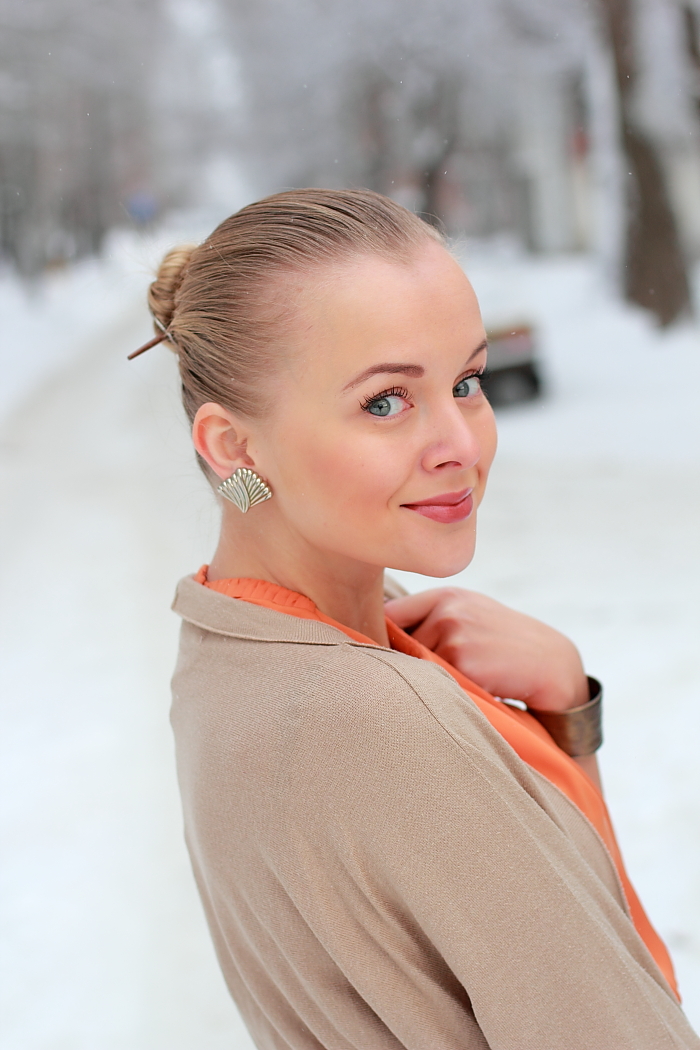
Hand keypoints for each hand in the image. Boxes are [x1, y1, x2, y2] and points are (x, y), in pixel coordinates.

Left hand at [385, 588, 588, 712]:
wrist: (553, 664)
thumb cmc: (506, 643)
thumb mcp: (472, 614)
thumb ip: (432, 617)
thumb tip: (383, 633)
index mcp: (446, 596)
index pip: (391, 615)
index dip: (386, 638)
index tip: (390, 654)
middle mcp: (447, 610)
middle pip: (398, 648)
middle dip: (410, 665)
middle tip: (441, 676)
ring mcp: (455, 635)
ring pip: (414, 668)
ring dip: (428, 682)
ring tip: (462, 682)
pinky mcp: (464, 664)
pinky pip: (435, 686)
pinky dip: (446, 694)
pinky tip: (472, 689)